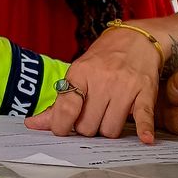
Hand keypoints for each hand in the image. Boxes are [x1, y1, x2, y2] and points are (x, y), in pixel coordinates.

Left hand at [24, 24, 161, 142]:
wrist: (135, 39)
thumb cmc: (103, 59)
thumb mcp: (78, 73)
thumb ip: (59, 102)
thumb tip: (32, 124)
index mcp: (81, 72)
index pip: (67, 108)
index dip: (61, 126)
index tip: (61, 129)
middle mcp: (103, 79)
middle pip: (88, 126)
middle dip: (87, 128)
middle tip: (90, 116)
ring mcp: (125, 86)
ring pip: (111, 129)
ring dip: (108, 129)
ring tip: (108, 115)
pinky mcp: (145, 91)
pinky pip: (144, 116)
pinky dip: (144, 129)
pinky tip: (145, 138)